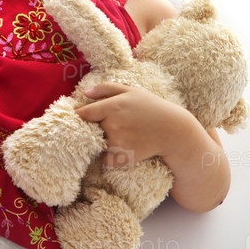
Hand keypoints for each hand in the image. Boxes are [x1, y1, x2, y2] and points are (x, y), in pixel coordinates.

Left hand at [76, 82, 190, 166]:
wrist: (173, 130)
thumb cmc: (151, 107)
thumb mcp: (131, 91)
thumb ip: (106, 88)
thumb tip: (85, 93)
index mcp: (112, 106)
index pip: (84, 113)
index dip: (78, 116)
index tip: (76, 117)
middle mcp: (112, 124)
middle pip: (89, 129)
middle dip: (92, 128)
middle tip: (104, 126)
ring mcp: (118, 142)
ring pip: (98, 145)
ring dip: (102, 142)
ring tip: (118, 136)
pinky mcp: (124, 157)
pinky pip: (107, 160)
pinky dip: (109, 157)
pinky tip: (120, 149)